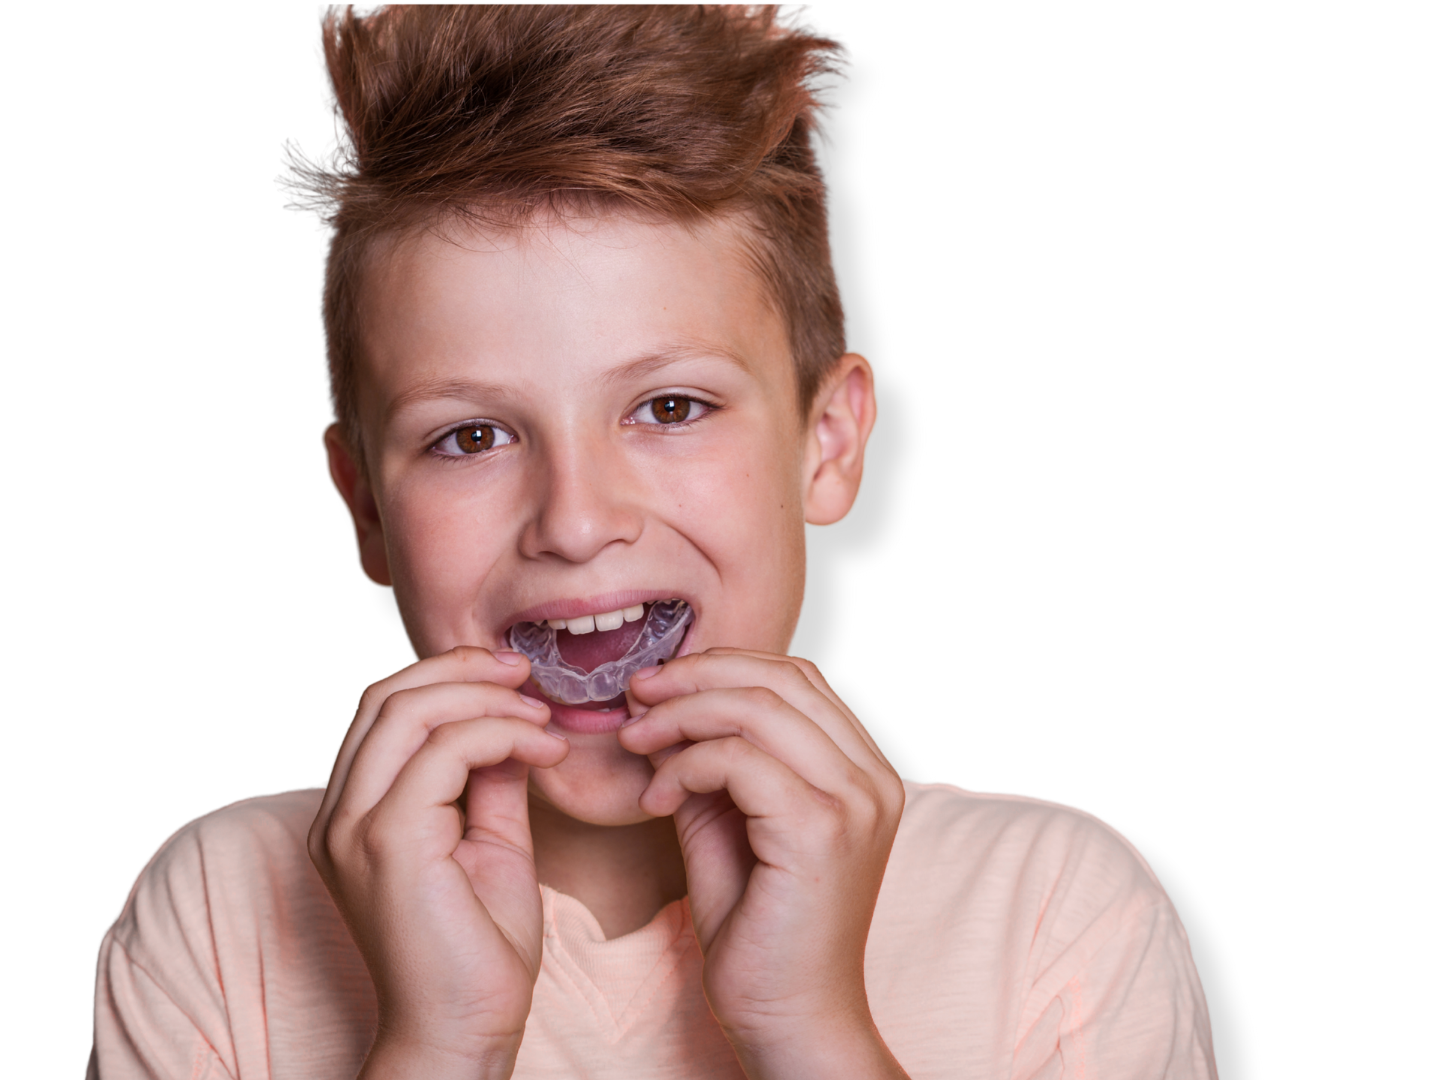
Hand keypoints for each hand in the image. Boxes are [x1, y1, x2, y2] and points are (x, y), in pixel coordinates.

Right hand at [309, 647, 569, 1073]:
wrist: (465, 1033)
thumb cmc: (478, 951)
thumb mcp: (490, 842)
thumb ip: (489, 781)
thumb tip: (510, 722)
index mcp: (353, 814)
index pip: (383, 712)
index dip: (446, 677)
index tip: (511, 678)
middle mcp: (338, 816)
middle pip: (385, 697)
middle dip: (461, 671)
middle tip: (524, 674)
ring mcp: (354, 828)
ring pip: (408, 712)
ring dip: (485, 701)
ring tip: (540, 716)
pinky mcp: (388, 842)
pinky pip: (444, 753)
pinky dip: (500, 735)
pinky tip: (542, 752)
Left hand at [619, 649, 907, 1076]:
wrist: (788, 1018)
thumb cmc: (759, 931)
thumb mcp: (728, 825)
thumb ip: (708, 764)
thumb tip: (663, 707)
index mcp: (862, 770)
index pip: (795, 678)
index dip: (721, 667)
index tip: (657, 687)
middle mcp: (872, 778)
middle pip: (778, 679)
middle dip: (694, 678)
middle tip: (637, 698)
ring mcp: (855, 801)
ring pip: (756, 709)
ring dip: (680, 717)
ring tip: (636, 744)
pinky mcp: (821, 829)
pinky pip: (739, 760)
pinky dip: (684, 764)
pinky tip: (656, 797)